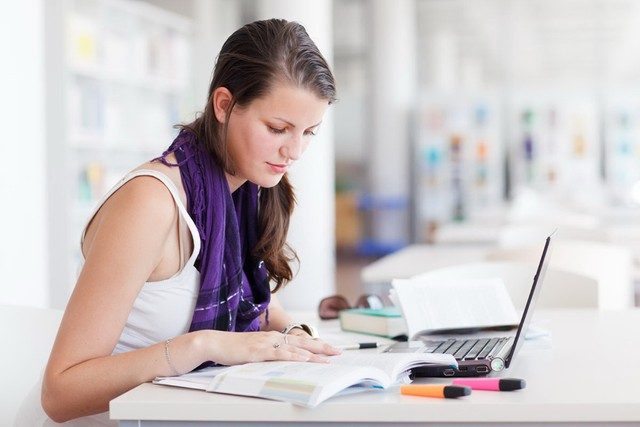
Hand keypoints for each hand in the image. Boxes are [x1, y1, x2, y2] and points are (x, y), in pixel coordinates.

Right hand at [204, 330, 341, 365]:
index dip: (316, 344)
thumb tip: (282, 360)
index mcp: (273, 337)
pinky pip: (280, 353)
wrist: (215, 343)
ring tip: (328, 358)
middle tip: (338, 351)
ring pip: (295, 347)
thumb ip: (269, 353)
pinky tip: (304, 358)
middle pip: (303, 341)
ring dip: (313, 353)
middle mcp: (273, 337)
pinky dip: (294, 356)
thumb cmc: (233, 348)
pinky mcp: (259, 351)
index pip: (299, 340)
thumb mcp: (255, 350)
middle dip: (322, 347)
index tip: (330, 349)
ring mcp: (267, 343)